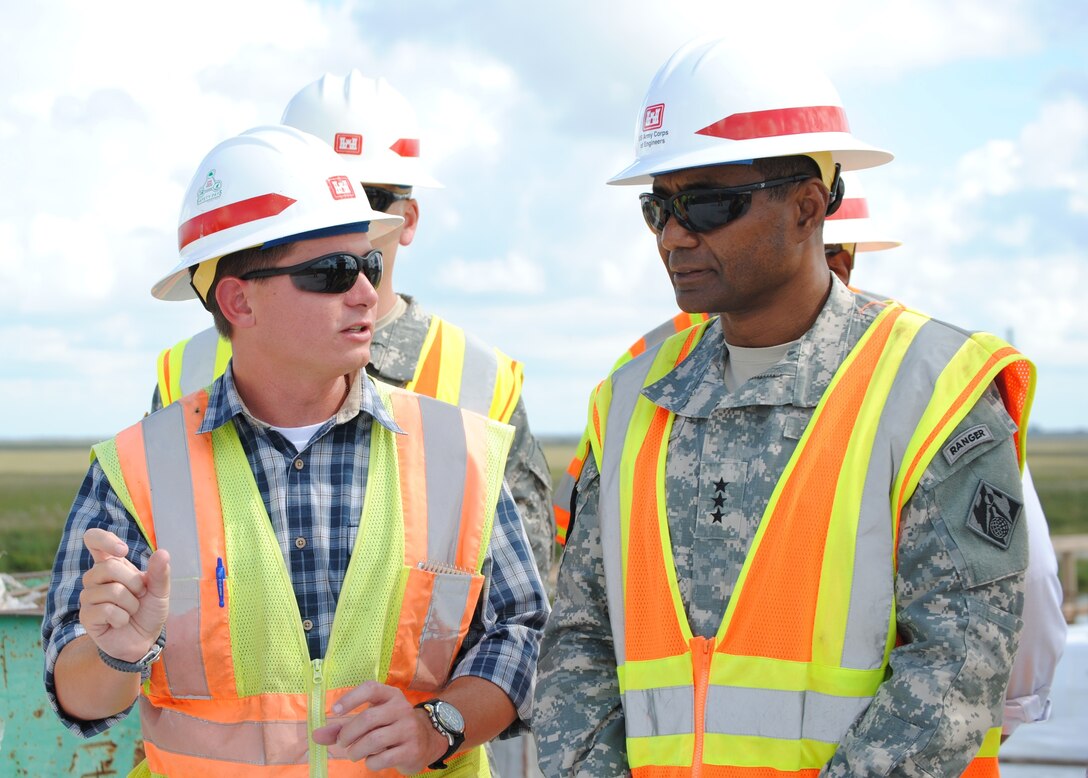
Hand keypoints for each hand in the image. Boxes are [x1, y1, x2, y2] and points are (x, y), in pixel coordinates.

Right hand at [79, 528, 169, 662]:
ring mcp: (88, 596)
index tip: (123, 550)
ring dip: (131, 603)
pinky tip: (121, 622)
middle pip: (109, 567)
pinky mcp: (86, 616)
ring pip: (111, 590)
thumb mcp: (160, 591)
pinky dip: (122, 618)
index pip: (94, 540)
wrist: (143, 640)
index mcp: (111, 564)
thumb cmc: (149, 611)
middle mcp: (95, 578)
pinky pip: (107, 610)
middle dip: (134, 583)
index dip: (104, 540)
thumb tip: (162, 552)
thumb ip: (160, 572)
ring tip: (131, 610)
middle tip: (140, 595)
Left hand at [311, 681, 447, 773]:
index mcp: (390, 696)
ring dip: (356, 750)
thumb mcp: (370, 721)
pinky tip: (371, 760)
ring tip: (354, 753)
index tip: (335, 711)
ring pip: (374, 740)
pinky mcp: (411, 750)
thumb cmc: (391, 727)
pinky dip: (370, 762)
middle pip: (368, 718)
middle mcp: (401, 709)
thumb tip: (316, 735)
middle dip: (348, 734)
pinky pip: (383, 758)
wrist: (426, 740)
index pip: (371, 688)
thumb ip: (342, 727)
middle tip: (343, 743)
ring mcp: (408, 729)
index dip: (351, 698)